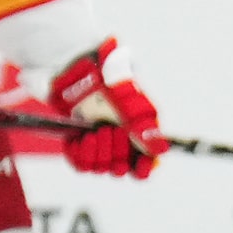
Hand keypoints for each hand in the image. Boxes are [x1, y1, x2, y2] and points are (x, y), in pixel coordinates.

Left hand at [48, 39, 167, 178]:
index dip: (144, 168)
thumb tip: (161, 149)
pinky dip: (80, 154)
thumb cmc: (104, 70)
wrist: (72, 64)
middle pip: (123, 167)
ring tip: (94, 131)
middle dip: (118, 152)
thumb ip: (143, 121)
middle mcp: (120, 140)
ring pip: (102, 167)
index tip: (139, 164)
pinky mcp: (78, 144)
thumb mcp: (128, 93)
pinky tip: (80, 138)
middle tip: (109, 130)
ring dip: (98, 152)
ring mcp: (99, 143)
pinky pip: (81, 164)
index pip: (147, 162)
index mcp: (139, 128)